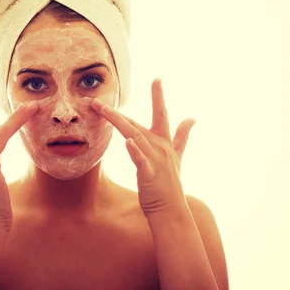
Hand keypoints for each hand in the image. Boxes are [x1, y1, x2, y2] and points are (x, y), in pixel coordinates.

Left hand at [90, 79, 195, 218]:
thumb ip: (182, 136)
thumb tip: (192, 118)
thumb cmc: (169, 184)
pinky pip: (141, 160)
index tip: (157, 79)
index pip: (161, 114)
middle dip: (116, 112)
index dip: (158, 96)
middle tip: (98, 102)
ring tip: (104, 111)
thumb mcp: (178, 156)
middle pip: (136, 124)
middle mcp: (159, 147)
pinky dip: (135, 151)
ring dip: (119, 123)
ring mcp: (155, 160)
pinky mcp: (149, 174)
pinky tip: (128, 142)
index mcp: (164, 142)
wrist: (172, 210)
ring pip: (134, 136)